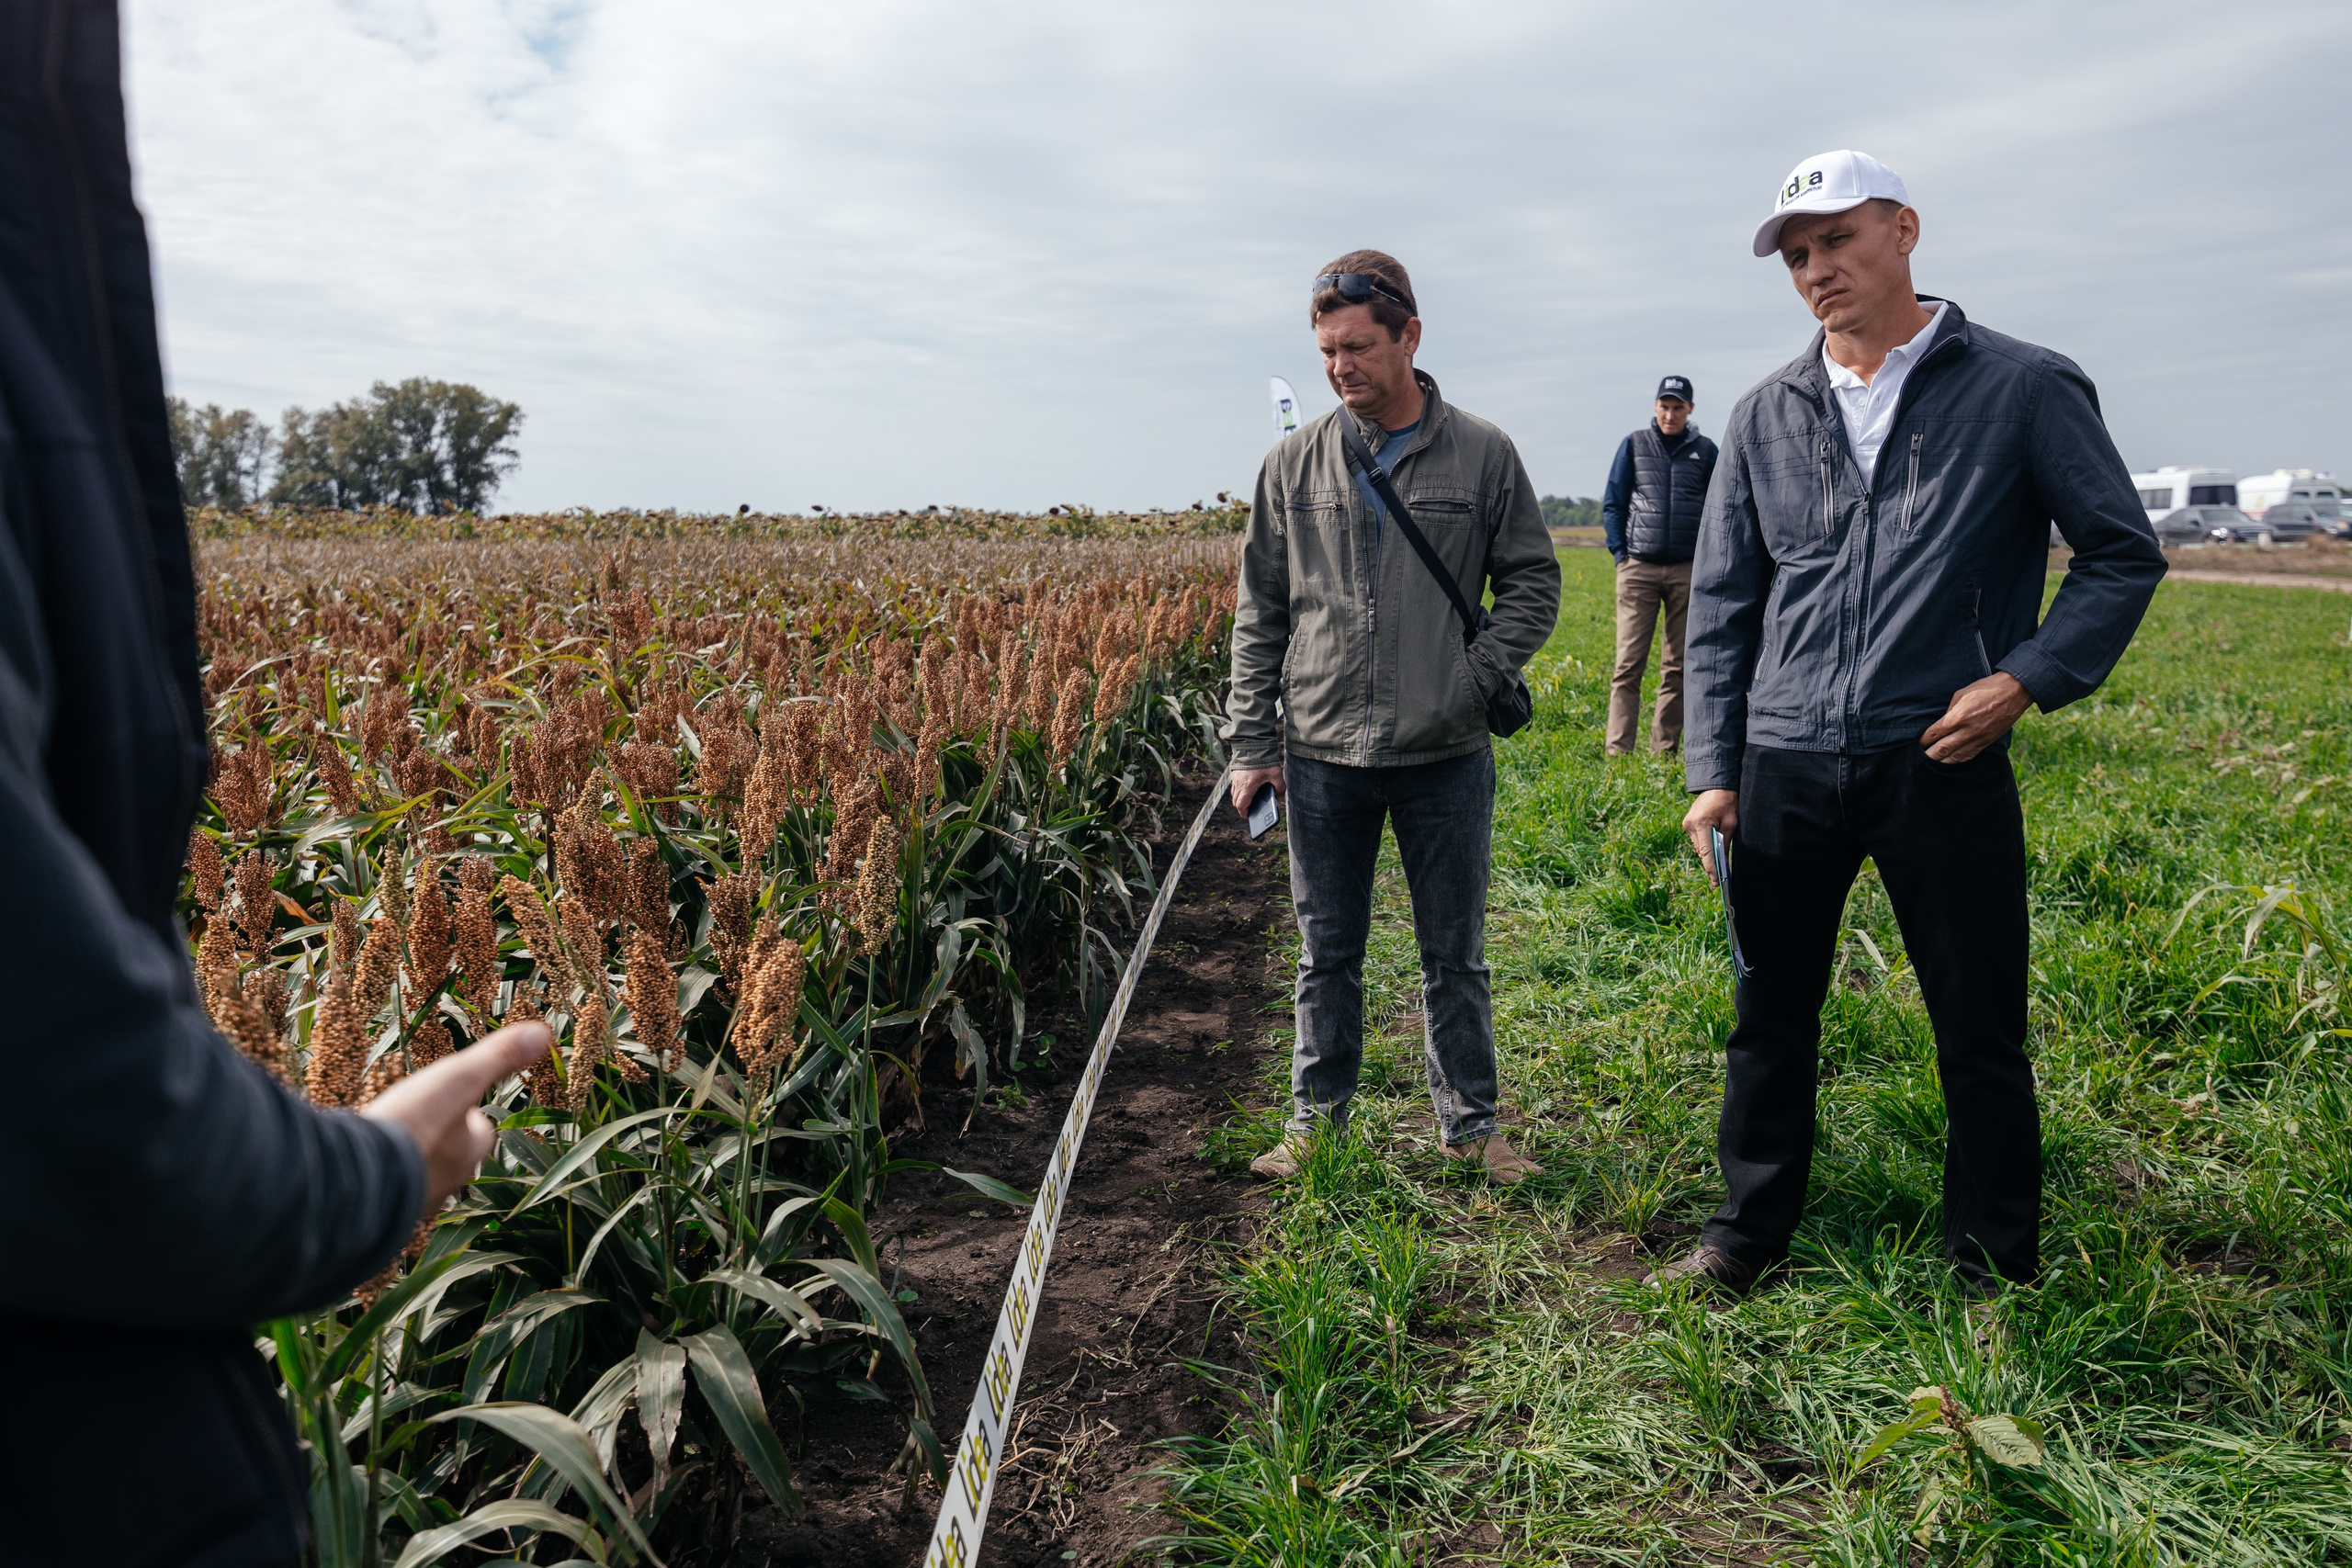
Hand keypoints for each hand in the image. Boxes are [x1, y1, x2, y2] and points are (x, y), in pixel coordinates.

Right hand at [360, 1021, 551, 1219]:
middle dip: (444, 1140)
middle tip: (426, 1118)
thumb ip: (497, 1056)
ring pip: (419, 1174)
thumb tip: (542, 1032)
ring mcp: (411, 1199)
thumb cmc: (415, 1125)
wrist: (357, 1178)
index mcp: (469, 1153)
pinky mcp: (377, 1208)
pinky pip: (386, 1188)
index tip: (463, 1103)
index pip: (482, 1135)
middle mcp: (445, 1183)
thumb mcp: (459, 1079)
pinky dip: (381, 1173)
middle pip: (452, 1158)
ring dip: (411, 1157)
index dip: (474, 1117)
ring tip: (395, 1138)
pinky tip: (366, 1161)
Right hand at [1231, 764, 1284, 817]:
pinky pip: (1235, 787)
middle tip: (1250, 811)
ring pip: (1234, 794)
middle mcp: (1239, 784)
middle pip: (1236, 802)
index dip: (1244, 813)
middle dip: (1242, 808)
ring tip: (1250, 802)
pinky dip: (1240, 791)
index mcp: (1247, 786)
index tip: (1249, 817)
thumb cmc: (1264, 761)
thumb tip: (1280, 797)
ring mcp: (1236, 779)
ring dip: (1240, 800)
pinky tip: (1248, 790)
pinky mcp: (1235, 774)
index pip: (1241, 805)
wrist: (1253, 745)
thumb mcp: (1276, 774)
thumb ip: (1280, 787)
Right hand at [1683, 789, 1738, 884]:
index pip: (1705, 851)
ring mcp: (1687, 824)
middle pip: (1700, 851)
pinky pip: (1697, 840)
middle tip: (1719, 879)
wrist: (1717, 785)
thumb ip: (1725, 843)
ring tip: (1717, 867)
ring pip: (1698, 847)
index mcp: (1701, 823)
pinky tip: (1712, 850)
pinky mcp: (1687, 823)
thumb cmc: (1727, 801)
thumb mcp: (1731, 823)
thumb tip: (1723, 862)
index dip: (1711, 868)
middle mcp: (1690, 825)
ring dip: (1707, 854)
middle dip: (1710, 863)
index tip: (1715, 881)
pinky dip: (1704, 846)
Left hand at [1921, 672, 2032, 763]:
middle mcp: (1967, 731)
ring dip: (1941, 761)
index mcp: (1958, 717)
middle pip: (1941, 750)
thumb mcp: (1961, 694)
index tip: (1918, 742)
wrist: (2014, 692)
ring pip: (1955, 757)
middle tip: (1918, 757)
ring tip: (1931, 762)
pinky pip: (1969, 755)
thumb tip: (1941, 723)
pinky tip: (1950, 761)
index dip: (1924, 740)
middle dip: (1928, 755)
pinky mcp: (1987, 742)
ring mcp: (1978, 739)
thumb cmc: (1985, 689)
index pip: (1934, 734)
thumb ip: (1949, 711)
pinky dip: (1957, 760)